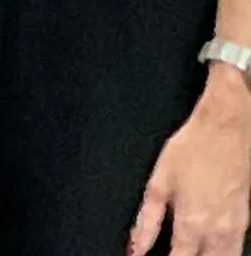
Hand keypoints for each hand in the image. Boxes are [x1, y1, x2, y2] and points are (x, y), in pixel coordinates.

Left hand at [129, 69, 250, 255]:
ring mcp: (235, 229)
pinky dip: (224, 255)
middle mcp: (216, 232)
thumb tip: (135, 246)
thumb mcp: (158, 181)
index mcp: (190, 223)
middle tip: (177, 254)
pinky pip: (236, 250)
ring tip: (191, 252)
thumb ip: (146, 219)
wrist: (225, 131)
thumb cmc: (192, 149)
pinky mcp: (245, 222)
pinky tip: (213, 250)